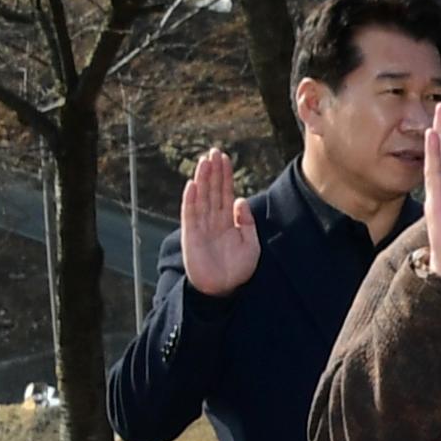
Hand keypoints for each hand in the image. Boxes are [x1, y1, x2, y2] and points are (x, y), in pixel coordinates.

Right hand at [177, 148, 260, 294]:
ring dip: (202, 180)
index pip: (226, 193)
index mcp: (228, 221)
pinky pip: (190, 215)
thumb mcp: (250, 243)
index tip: (225, 158)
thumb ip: (246, 222)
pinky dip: (191, 200)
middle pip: (213, 191)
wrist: (223, 289)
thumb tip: (241, 199)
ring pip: (202, 198)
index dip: (225, 176)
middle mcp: (213, 220)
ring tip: (203, 162)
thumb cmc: (237, 268)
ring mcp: (201, 226)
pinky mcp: (191, 236)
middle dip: (213, 171)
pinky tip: (192, 185)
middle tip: (214, 151)